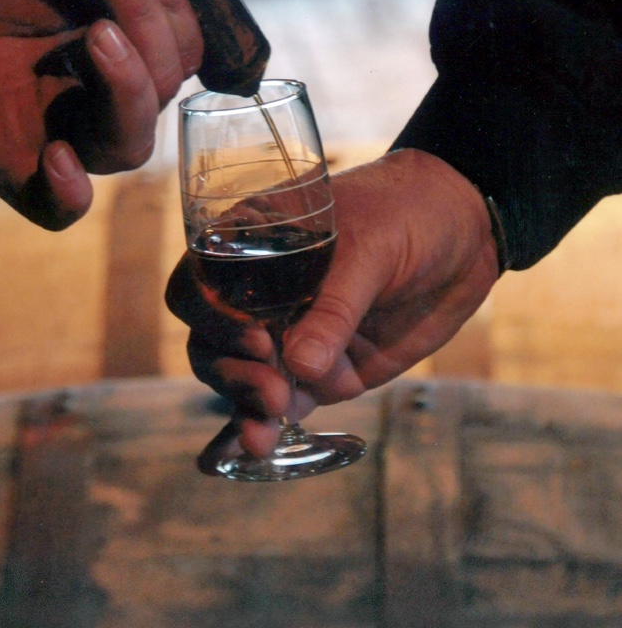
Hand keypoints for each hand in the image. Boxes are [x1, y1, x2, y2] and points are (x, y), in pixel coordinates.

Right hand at [166, 148, 499, 471]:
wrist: (466, 232)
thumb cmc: (406, 213)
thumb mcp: (370, 247)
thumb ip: (336, 306)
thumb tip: (300, 366)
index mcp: (252, 243)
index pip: (198, 281)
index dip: (210, 314)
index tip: (257, 336)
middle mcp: (259, 292)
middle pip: (210, 340)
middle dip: (231, 370)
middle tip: (273, 391)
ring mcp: (289, 334)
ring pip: (241, 377)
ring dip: (246, 404)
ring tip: (267, 429)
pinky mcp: (323, 371)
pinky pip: (285, 404)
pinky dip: (268, 427)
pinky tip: (258, 449)